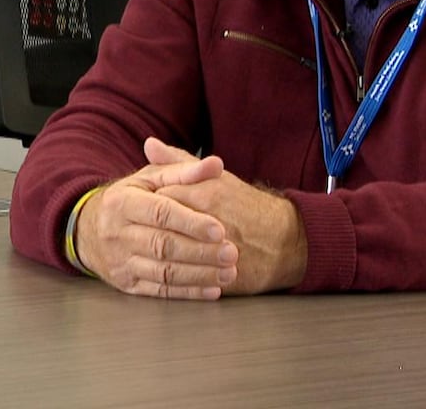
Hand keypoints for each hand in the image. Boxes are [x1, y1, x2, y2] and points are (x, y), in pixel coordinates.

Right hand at [74, 138, 239, 299]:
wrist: (88, 229)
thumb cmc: (130, 198)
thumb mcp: (150, 178)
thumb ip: (184, 170)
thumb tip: (216, 164)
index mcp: (123, 202)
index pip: (160, 213)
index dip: (191, 222)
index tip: (220, 229)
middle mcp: (117, 233)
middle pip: (163, 245)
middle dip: (200, 251)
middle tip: (231, 253)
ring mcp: (120, 261)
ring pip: (163, 272)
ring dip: (199, 275)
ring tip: (228, 273)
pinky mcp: (126, 284)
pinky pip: (160, 291)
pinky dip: (188, 292)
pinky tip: (212, 290)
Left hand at [149, 139, 306, 294]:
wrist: (285, 240)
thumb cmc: (245, 205)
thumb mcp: (215, 177)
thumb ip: (179, 162)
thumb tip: (149, 145)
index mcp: (205, 194)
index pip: (158, 200)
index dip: (145, 206)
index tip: (140, 210)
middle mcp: (209, 221)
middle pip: (160, 230)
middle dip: (147, 233)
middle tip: (141, 233)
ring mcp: (215, 250)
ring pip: (171, 258)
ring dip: (158, 258)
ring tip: (154, 253)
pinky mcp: (220, 276)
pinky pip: (187, 281)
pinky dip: (174, 279)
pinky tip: (168, 272)